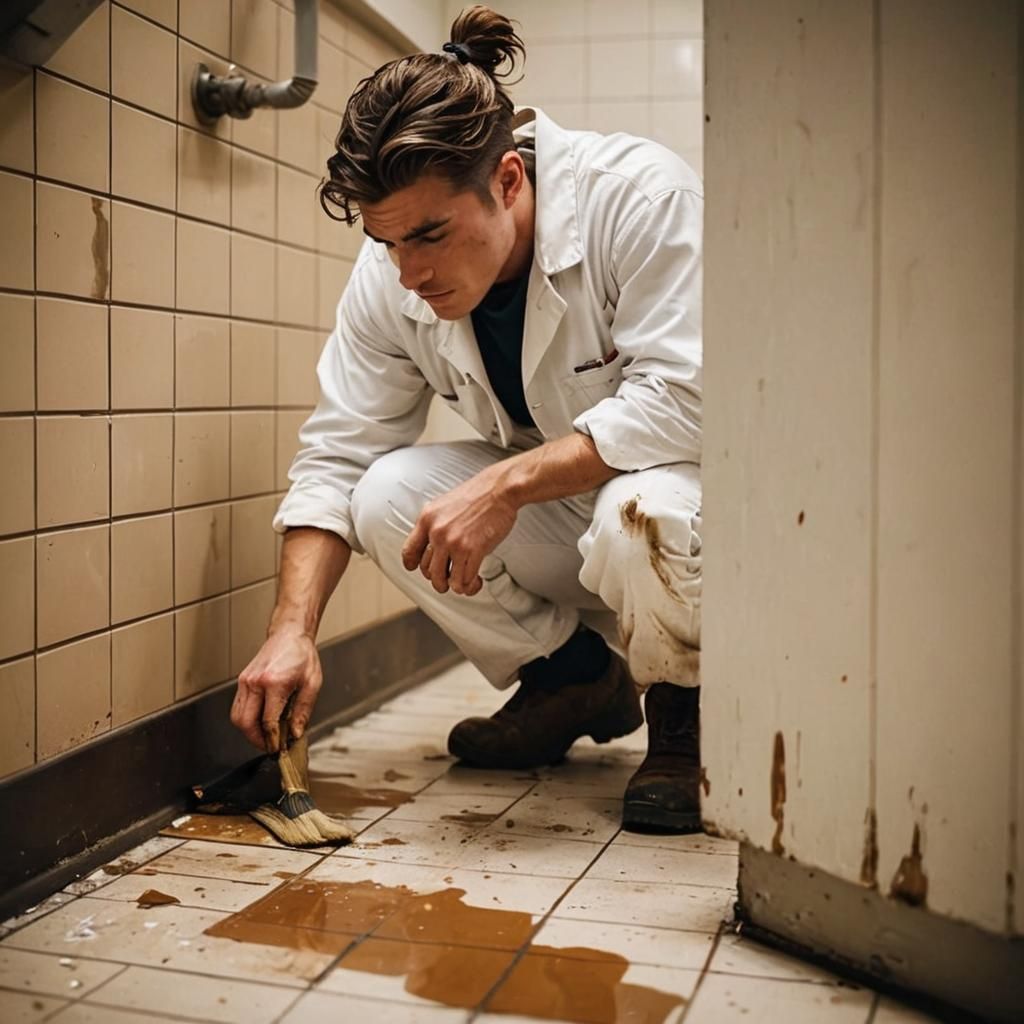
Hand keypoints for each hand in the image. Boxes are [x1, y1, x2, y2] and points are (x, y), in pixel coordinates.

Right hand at [231, 628, 321, 751]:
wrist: (289, 634)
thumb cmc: (301, 655)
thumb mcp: (312, 683)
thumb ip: (303, 710)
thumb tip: (296, 733)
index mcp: (274, 682)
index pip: (268, 721)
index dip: (273, 740)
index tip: (279, 749)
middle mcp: (255, 682)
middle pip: (245, 722)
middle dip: (256, 740)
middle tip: (270, 746)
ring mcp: (245, 681)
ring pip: (237, 717)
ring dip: (249, 731)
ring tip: (265, 736)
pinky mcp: (242, 681)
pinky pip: (238, 707)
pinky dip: (246, 719)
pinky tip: (260, 722)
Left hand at [400, 465, 517, 595]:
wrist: (500, 489)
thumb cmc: (479, 495)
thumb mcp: (445, 504)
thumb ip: (436, 524)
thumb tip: (432, 544)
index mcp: (427, 519)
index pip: (409, 551)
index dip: (412, 565)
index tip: (416, 570)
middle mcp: (437, 532)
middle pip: (428, 571)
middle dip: (439, 579)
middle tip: (449, 578)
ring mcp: (454, 542)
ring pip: (444, 580)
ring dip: (455, 586)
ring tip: (463, 584)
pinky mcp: (473, 550)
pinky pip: (464, 580)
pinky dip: (470, 586)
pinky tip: (476, 581)